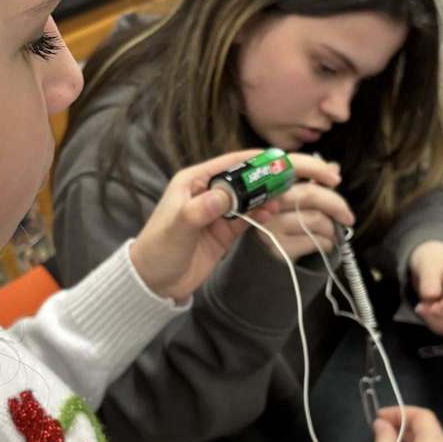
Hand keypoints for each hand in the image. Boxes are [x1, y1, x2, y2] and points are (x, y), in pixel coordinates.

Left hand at [129, 149, 277, 302]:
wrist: (154, 283)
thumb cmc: (158, 250)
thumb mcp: (177, 229)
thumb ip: (199, 210)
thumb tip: (224, 194)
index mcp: (192, 182)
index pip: (228, 164)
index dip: (253, 160)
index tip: (277, 159)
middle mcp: (206, 193)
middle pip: (242, 180)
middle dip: (265, 178)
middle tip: (288, 179)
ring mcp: (217, 213)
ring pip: (247, 199)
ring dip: (264, 198)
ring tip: (282, 199)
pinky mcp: (223, 232)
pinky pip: (246, 218)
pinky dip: (259, 215)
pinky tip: (270, 214)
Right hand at [255, 153, 354, 261]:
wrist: (261, 258)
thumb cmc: (282, 222)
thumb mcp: (293, 199)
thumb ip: (312, 182)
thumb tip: (334, 168)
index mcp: (270, 183)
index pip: (294, 166)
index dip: (318, 169)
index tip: (336, 179)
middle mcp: (267, 202)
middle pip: (310, 194)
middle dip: (336, 205)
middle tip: (348, 217)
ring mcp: (271, 225)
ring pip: (316, 219)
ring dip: (331, 228)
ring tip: (331, 233)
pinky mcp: (277, 247)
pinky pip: (314, 241)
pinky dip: (326, 243)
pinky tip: (324, 244)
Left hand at [408, 240, 442, 335]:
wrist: (429, 263)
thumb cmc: (435, 258)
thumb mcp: (430, 261)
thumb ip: (430, 277)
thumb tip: (431, 295)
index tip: (441, 304)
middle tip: (429, 308)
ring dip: (440, 323)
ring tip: (422, 308)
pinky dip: (435, 325)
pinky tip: (424, 312)